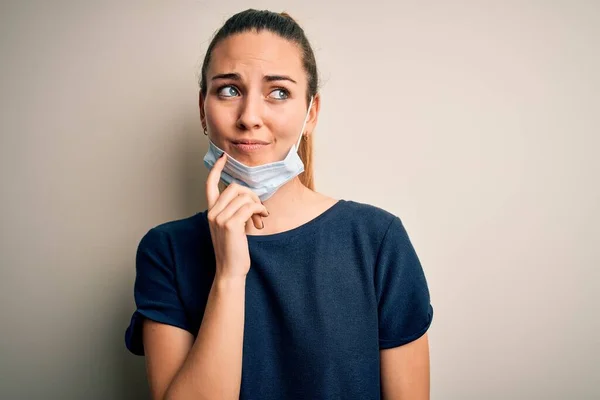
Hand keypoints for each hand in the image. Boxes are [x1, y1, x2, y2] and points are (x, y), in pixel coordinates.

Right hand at [206, 154, 268, 278]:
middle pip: (234, 187)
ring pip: (244, 196)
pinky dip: (260, 210)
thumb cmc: (234, 250)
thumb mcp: (231, 228)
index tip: (223, 157)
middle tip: (258, 209)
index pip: (210, 185)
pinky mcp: (230, 224)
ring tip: (261, 217)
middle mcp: (212, 213)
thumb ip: (235, 212)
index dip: (217, 169)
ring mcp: (220, 218)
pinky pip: (250, 206)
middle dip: (251, 194)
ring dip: (258, 204)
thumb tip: (250, 199)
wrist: (230, 270)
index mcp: (211, 212)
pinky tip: (262, 219)